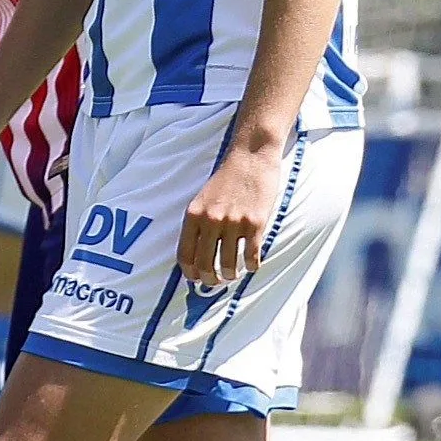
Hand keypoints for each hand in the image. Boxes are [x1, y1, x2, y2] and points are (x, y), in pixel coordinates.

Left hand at [179, 144, 285, 286]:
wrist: (250, 158)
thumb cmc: (226, 179)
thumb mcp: (202, 199)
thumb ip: (198, 222)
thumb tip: (196, 250)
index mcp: (193, 215)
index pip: (185, 254)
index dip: (189, 272)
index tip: (194, 279)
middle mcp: (211, 220)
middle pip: (205, 263)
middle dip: (209, 279)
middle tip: (214, 282)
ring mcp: (233, 223)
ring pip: (228, 263)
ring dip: (230, 275)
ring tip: (232, 275)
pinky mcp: (255, 223)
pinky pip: (251, 255)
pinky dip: (251, 265)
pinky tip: (251, 266)